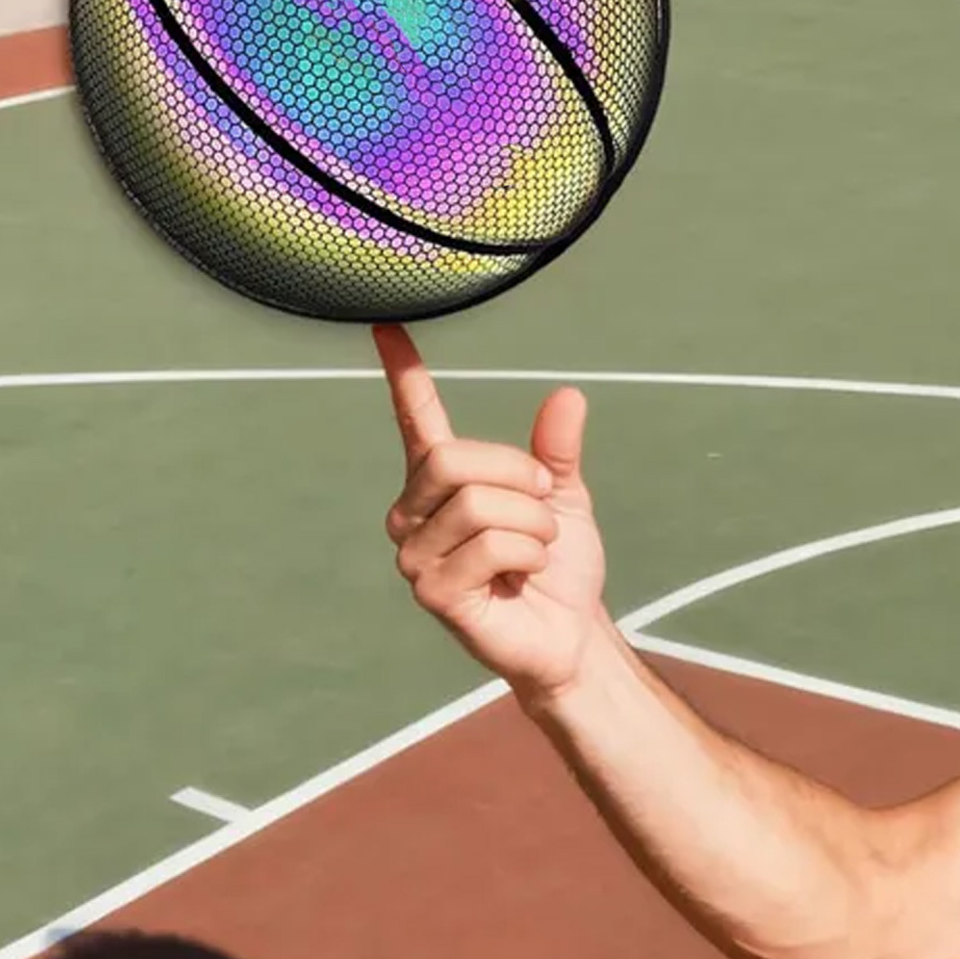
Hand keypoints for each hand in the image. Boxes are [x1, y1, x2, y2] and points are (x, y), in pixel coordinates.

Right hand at [375, 324, 608, 700]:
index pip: (416, 420)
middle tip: (543, 508)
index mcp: (441, 483)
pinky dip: (528, 554)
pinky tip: (525, 574)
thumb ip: (554, 449)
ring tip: (537, 550)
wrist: (571, 633)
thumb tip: (568, 396)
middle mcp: (415, 514)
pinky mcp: (432, 590)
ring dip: (532, 524)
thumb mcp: (561, 496)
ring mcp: (416, 554)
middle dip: (518, 478)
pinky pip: (489, 544)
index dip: (404, 374)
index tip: (388, 325)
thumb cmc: (557, 567)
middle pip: (455, 460)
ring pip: (479, 503)